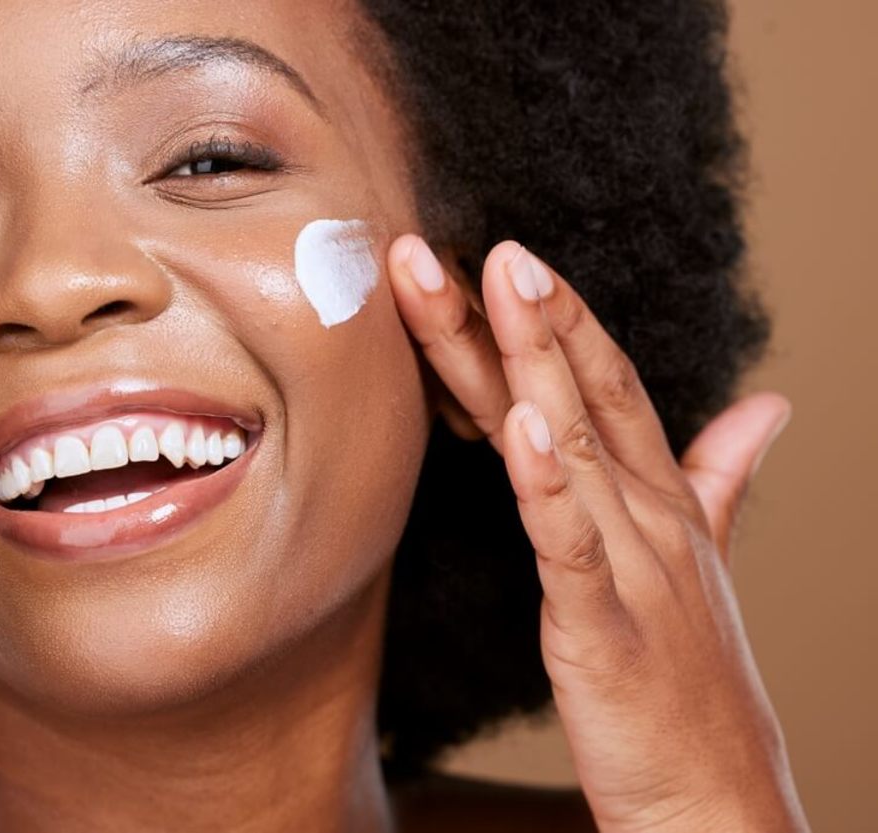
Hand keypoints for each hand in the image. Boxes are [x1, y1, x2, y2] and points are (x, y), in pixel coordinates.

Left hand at [388, 236, 810, 831]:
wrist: (718, 800)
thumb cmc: (693, 683)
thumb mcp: (706, 567)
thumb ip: (722, 480)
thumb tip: (769, 408)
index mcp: (664, 503)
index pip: (614, 386)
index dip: (565, 317)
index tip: (508, 257)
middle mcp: (652, 519)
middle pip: (584, 395)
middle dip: (531, 314)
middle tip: (481, 242)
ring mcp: (633, 569)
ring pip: (576, 445)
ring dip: (534, 362)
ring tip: (495, 285)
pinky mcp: (604, 628)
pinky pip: (571, 544)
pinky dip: (547, 481)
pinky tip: (520, 425)